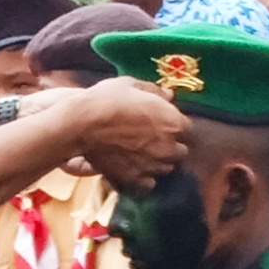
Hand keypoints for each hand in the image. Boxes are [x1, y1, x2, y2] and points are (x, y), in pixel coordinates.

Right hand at [67, 78, 192, 185]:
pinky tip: (133, 167)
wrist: (81, 124)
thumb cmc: (107, 100)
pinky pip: (148, 183)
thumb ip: (154, 92)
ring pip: (165, 169)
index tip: (163, 122)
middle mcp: (168, 148)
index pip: (187, 128)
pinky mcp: (135, 180)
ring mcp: (152, 166)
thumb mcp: (131, 85)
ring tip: (142, 154)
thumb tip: (169, 95)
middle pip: (180, 151)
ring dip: (158, 162)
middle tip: (153, 139)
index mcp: (173, 122)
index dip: (174, 125)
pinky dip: (144, 177)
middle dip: (170, 146)